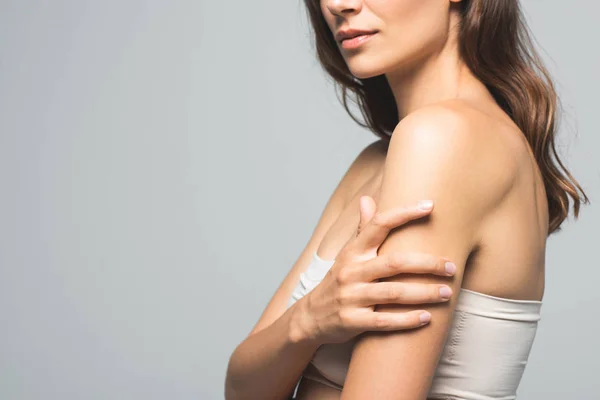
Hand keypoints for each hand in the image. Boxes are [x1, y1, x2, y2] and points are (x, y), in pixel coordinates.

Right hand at [292, 196, 455, 344]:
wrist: (310, 317)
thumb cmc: (338, 282)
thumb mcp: (347, 255)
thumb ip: (362, 230)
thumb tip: (367, 198)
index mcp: (352, 252)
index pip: (378, 225)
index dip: (404, 213)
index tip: (430, 205)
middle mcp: (350, 272)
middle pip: (394, 263)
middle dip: (427, 264)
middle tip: (452, 266)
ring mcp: (350, 297)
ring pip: (393, 293)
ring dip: (424, 293)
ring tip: (447, 293)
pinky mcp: (352, 322)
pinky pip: (384, 321)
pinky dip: (407, 320)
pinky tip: (427, 318)